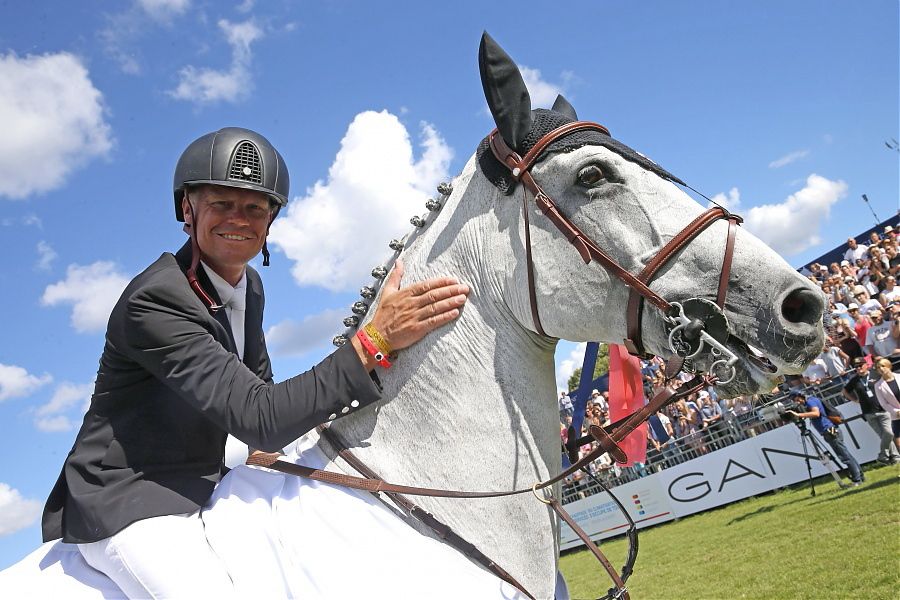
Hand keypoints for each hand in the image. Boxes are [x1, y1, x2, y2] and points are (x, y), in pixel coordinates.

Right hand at [353, 260, 468, 365]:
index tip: (454, 280)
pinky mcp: (416, 329)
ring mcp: (414, 317)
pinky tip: (455, 312)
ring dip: (451, 302)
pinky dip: (445, 317)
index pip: (426, 285)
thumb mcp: (387, 292)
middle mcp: (411, 304)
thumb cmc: (383, 314)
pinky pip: (433, 322)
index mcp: (405, 294)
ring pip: (435, 307)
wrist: (377, 336)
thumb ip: (395, 276)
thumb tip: (399, 261)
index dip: (441, 282)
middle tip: (465, 288)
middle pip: (434, 295)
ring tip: (463, 298)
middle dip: (451, 290)